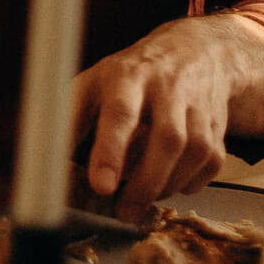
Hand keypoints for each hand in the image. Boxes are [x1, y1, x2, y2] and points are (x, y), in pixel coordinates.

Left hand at [71, 16, 246, 221]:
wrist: (192, 52)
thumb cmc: (130, 75)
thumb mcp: (92, 84)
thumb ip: (69, 119)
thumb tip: (44, 159)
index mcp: (127, 76)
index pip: (120, 113)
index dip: (111, 151)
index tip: (101, 186)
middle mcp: (168, 87)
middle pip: (167, 138)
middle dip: (144, 183)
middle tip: (123, 211)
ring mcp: (198, 106)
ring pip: (194, 152)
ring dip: (166, 185)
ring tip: (140, 200)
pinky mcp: (219, 125)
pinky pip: (211, 163)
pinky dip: (190, 183)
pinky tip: (169, 184)